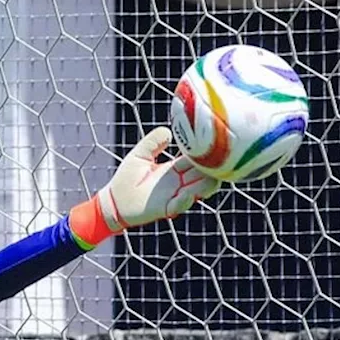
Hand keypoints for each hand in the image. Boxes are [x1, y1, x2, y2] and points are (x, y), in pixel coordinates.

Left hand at [69, 127, 222, 247]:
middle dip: (215, 168)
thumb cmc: (126, 178)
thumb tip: (169, 130)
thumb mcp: (140, 154)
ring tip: (213, 177)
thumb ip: (153, 142)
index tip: (220, 145)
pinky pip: (181, 204)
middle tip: (225, 161)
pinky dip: (187, 199)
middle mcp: (179, 181)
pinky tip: (189, 193)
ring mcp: (175, 195)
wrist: (113, 202)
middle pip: (205, 174)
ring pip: (200, 189)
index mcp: (174, 168)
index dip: (208, 153)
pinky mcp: (167, 208)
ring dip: (207, 184)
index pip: (197, 159)